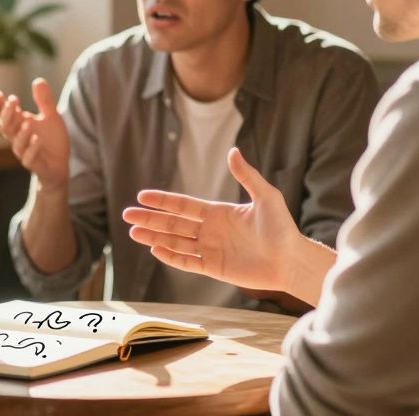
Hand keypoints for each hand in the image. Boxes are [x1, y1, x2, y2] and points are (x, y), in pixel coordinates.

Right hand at [0, 78, 69, 189]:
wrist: (60, 165)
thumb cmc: (52, 140)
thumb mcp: (51, 117)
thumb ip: (44, 101)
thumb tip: (37, 80)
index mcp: (20, 125)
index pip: (4, 114)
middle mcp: (18, 138)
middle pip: (5, 126)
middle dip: (7, 114)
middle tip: (13, 100)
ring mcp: (24, 152)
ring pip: (16, 143)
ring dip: (21, 133)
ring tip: (28, 122)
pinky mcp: (34, 164)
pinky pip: (29, 158)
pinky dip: (32, 148)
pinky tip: (37, 139)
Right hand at [121, 148, 303, 293]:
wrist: (292, 260)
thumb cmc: (282, 228)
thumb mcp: (266, 196)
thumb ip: (247, 175)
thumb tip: (232, 151)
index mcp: (217, 212)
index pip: (183, 205)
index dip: (162, 201)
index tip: (142, 196)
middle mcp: (209, 230)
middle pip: (173, 223)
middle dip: (150, 219)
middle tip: (126, 215)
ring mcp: (210, 250)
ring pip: (175, 242)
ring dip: (154, 237)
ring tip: (133, 232)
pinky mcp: (214, 268)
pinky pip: (187, 262)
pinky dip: (171, 257)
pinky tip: (155, 250)